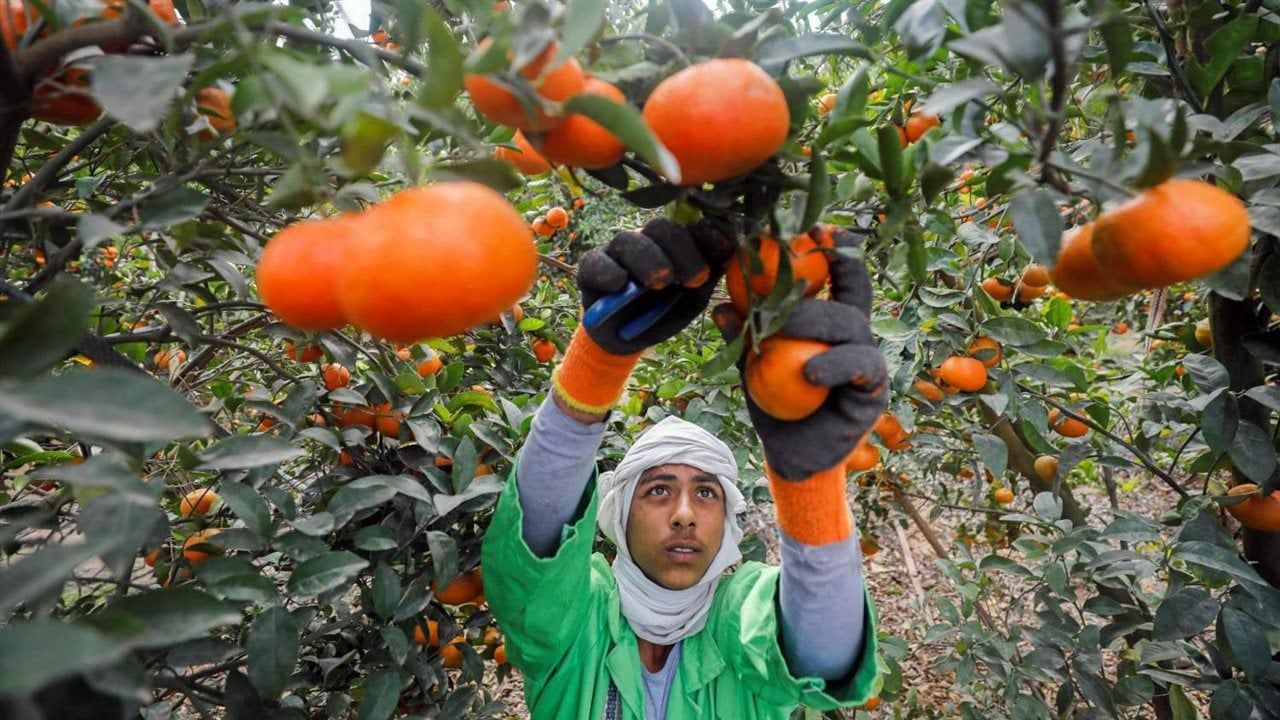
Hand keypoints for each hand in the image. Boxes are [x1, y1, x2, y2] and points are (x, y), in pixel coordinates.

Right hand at [578, 217, 735, 354]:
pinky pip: (597, 262)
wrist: (627, 339)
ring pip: (629, 241)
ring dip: (648, 259)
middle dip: (681, 251)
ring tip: (660, 282)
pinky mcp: (590, 267)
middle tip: (695, 278)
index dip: (708, 234)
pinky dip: (609, 271)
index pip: (691, 227)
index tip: (724, 248)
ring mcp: (616, 251)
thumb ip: (709, 274)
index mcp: (675, 243)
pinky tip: (620, 284)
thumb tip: (731, 248)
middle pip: (661, 228)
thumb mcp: (693, 298)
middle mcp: (646, 240)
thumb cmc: (664, 312)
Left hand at [713, 227, 887, 479]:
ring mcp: (868, 361)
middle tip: (773, 295)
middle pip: (846, 299)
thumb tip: (720, 307)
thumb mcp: (751, 366)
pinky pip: (860, 368)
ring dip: (817, 324)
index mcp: (831, 324)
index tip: (820, 228)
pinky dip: (834, 365)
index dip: (838, 252)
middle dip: (811, 292)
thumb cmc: (774, 405)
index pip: (843, 279)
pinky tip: (809, 372)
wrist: (792, 456)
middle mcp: (856, 336)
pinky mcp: (872, 391)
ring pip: (853, 328)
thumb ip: (743, 337)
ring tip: (781, 332)